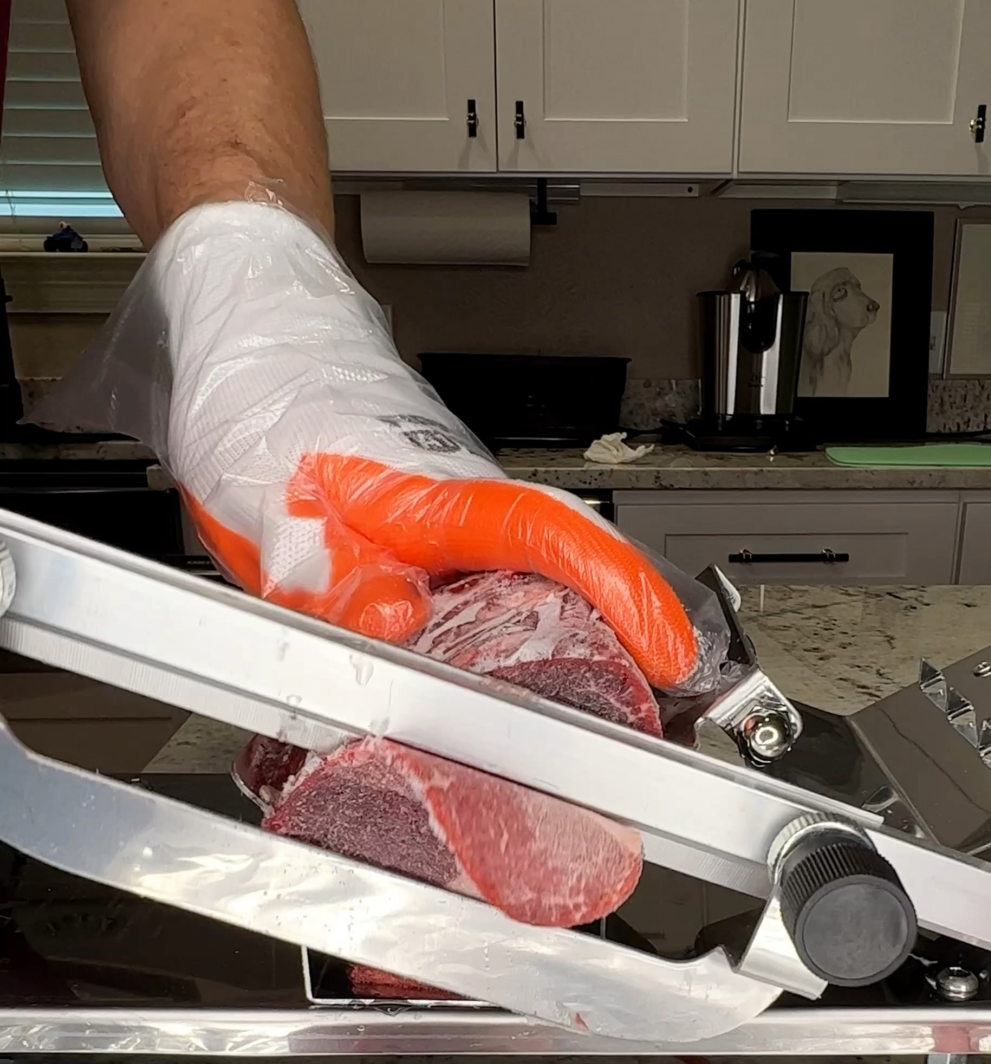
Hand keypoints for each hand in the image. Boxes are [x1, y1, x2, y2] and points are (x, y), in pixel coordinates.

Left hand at [51, 203, 700, 691]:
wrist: (246, 339)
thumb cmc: (260, 402)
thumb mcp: (274, 510)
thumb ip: (334, 581)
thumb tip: (396, 627)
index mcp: (434, 495)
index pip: (553, 539)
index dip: (623, 593)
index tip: (671, 649)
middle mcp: (464, 507)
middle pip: (574, 575)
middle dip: (629, 645)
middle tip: (656, 724)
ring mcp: (458, 525)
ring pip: (534, 589)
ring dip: (572, 651)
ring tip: (597, 722)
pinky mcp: (437, 540)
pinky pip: (491, 594)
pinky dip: (509, 643)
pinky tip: (498, 686)